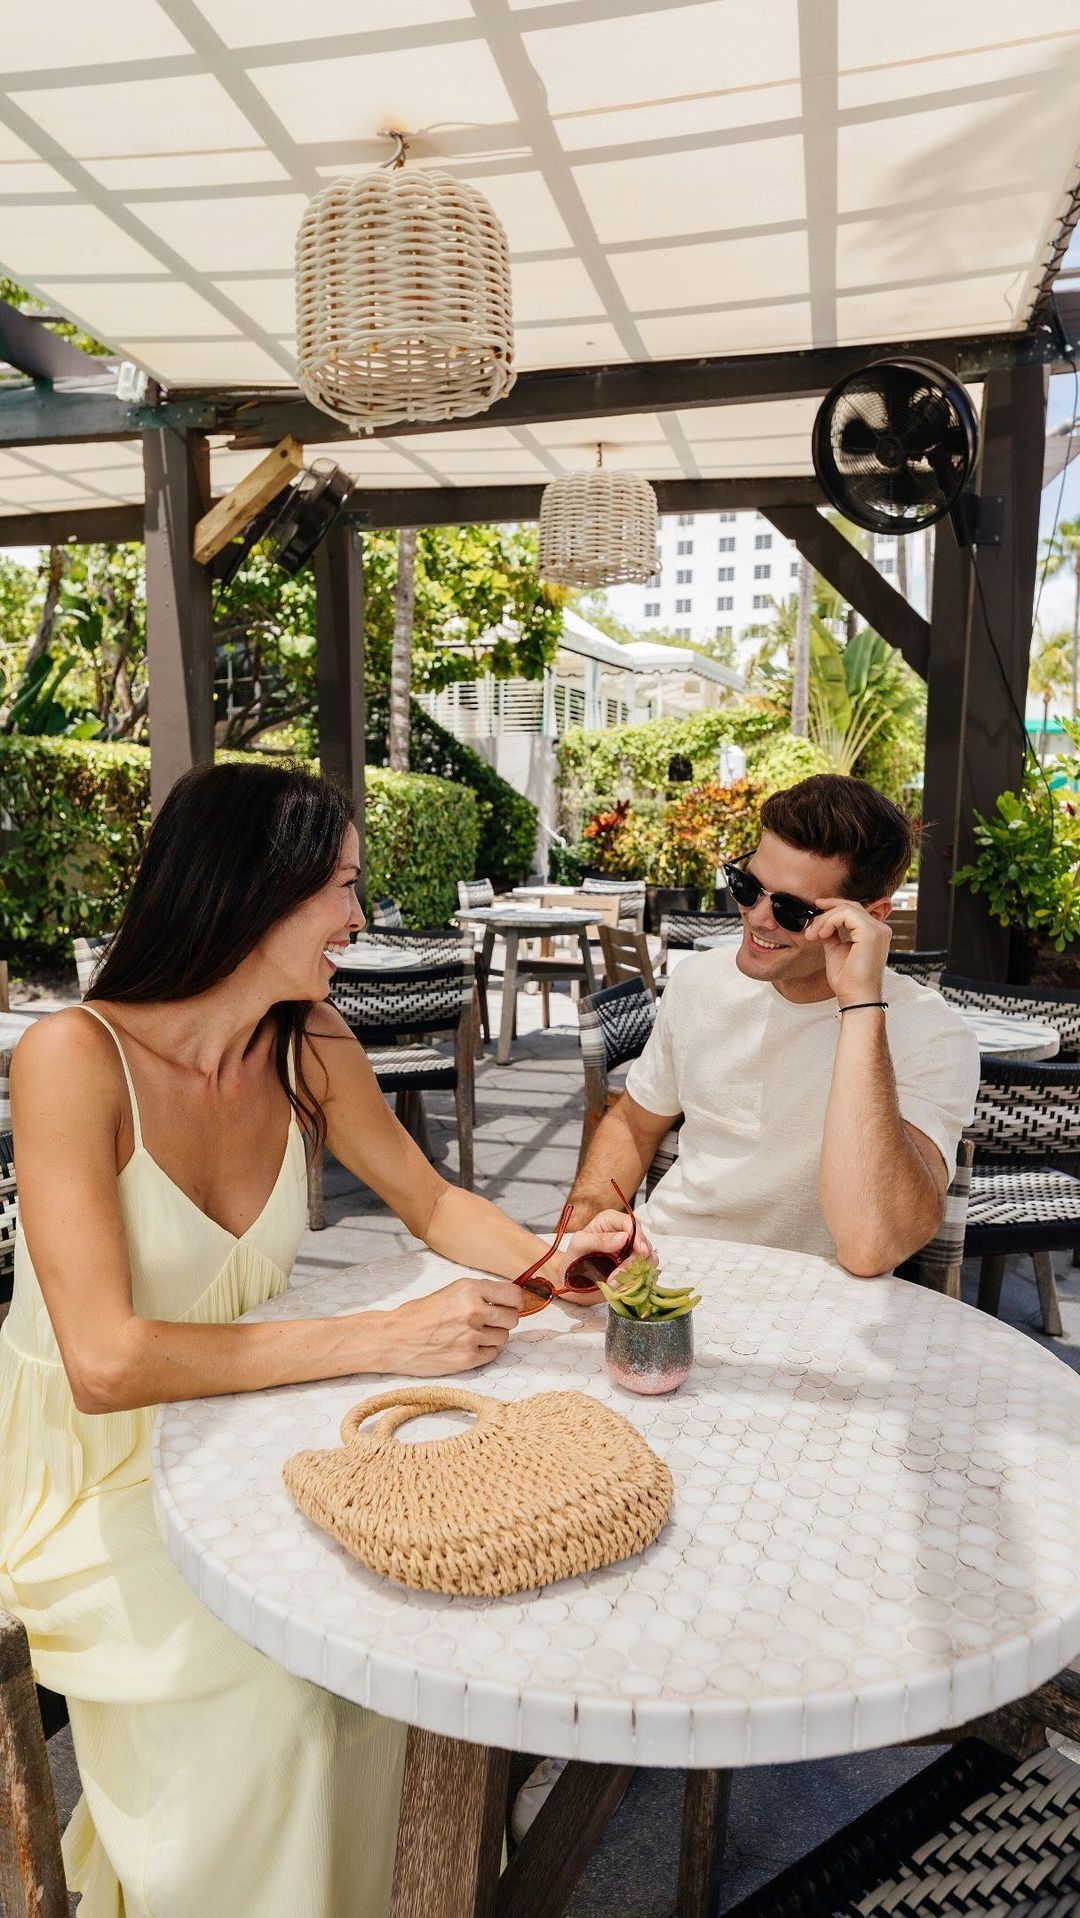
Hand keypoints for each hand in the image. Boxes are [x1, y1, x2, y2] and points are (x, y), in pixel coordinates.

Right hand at [384, 1278, 520, 1374]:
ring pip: (504, 1338)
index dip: (515, 1302)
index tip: (511, 1306)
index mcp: (469, 1290)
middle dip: (504, 1320)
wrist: (395, 1338)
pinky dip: (484, 1351)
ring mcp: (471, 1336)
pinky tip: (468, 1346)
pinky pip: (492, 1354)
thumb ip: (479, 1294)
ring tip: (472, 1334)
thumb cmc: (419, 1314)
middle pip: (512, 1318)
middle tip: (489, 1322)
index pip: (513, 1295)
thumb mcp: (450, 1291)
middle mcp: (473, 1311)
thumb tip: (508, 1300)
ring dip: (493, 1337)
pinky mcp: (467, 1358)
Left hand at [553, 1207, 656, 1305]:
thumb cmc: (572, 1258)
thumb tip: (623, 1238)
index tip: (639, 1250)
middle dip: (633, 1262)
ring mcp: (632, 1253)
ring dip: (634, 1274)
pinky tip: (621, 1287)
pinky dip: (636, 1282)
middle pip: (643, 1244)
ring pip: (649, 1260)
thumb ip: (599, 1240)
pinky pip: (646, 1275)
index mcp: (611, 1221)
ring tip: (612, 1284)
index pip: (632, 1224)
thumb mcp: (580, 1244)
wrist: (570, 1281)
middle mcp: (625, 1235)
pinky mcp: (634, 1270)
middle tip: (615, 1277)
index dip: (638, 1236)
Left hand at [804, 899, 890, 1005]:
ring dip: (825, 919)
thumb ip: (832, 934)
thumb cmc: (848, 981)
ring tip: (814, 935)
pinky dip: (830, 921)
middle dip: (826, 912)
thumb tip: (822, 923)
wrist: (855, 998)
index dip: (834, 906)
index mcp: (874, 933)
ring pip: (846, 909)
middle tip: (810, 926)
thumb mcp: (836, 950)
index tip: (816, 908)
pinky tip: (822, 934)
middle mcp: (880, 929)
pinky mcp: (871, 933)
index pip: (854, 910)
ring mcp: (878, 930)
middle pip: (850, 906)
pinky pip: (846, 914)